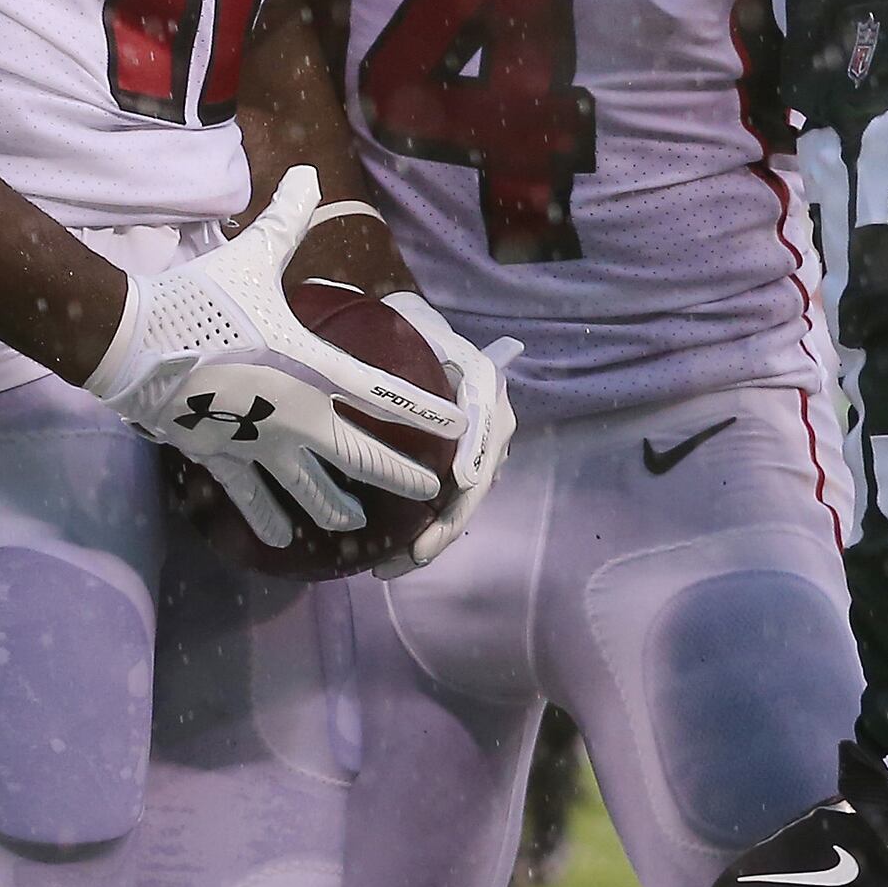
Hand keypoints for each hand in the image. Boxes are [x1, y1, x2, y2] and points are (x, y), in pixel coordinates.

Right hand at [86, 168, 466, 550]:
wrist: (130, 341)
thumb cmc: (197, 297)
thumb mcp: (249, 257)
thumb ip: (286, 222)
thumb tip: (307, 173)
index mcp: (310, 365)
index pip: (382, 391)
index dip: (423, 410)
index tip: (454, 425)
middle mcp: (294, 413)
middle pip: (359, 455)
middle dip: (398, 473)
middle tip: (428, 490)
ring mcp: (257, 443)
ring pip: (309, 489)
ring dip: (338, 509)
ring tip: (357, 526)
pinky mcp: (220, 457)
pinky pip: (250, 497)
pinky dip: (267, 519)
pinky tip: (281, 541)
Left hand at [386, 322, 520, 575]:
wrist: (418, 330)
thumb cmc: (409, 324)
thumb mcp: (411, 319)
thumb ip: (417, 333)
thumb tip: (401, 357)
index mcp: (485, 383)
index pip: (485, 425)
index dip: (475, 454)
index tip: (463, 485)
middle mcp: (493, 421)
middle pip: (477, 482)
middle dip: (448, 525)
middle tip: (412, 555)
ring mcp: (481, 448)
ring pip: (466, 502)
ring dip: (435, 538)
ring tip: (394, 567)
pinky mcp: (463, 465)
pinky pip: (452, 503)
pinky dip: (429, 529)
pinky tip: (396, 552)